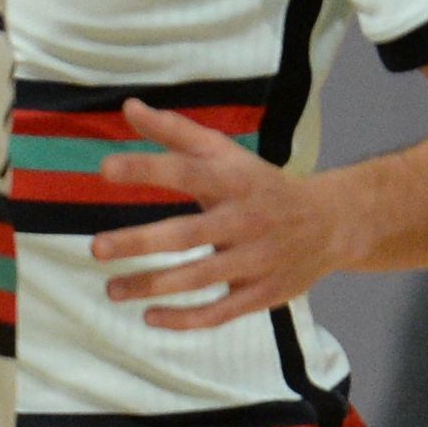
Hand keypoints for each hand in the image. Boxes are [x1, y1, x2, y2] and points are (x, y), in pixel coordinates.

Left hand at [89, 103, 362, 327]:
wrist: (330, 224)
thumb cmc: (260, 185)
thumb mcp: (226, 153)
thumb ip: (175, 132)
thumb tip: (128, 106)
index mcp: (233, 180)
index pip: (186, 171)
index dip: (146, 168)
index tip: (104, 169)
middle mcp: (244, 220)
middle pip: (186, 234)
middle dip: (139, 242)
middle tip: (96, 248)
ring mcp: (254, 261)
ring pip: (198, 279)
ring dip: (151, 286)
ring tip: (111, 289)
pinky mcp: (261, 294)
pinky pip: (219, 312)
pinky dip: (184, 320)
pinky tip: (149, 317)